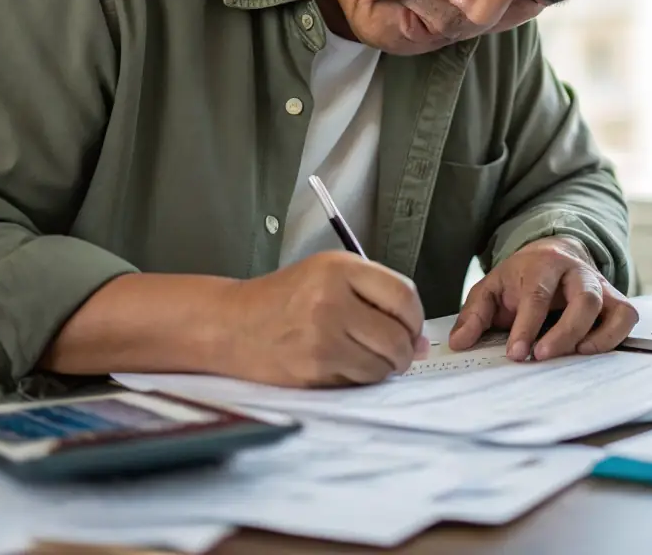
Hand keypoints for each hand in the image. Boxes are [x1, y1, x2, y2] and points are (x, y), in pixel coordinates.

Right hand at [216, 251, 427, 386]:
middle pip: (397, 336)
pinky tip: (348, 366)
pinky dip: (362, 379)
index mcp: (339, 269)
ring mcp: (321, 338)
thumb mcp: (328, 275)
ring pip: (381, 365)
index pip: (403, 296)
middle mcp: (331, 301)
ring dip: (386, 368)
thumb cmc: (284, 298)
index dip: (416, 319)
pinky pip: (358, 382)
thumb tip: (421, 340)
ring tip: (371, 359)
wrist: (230, 325)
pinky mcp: (313, 370)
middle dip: (406, 350)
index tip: (413, 328)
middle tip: (399, 352)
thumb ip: (377, 296)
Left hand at [448, 237, 637, 360]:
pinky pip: (626, 317)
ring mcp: (599, 286)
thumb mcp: (492, 287)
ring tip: (573, 356)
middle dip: (565, 332)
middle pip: (584, 298)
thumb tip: (460, 342)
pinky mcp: (615, 300)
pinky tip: (591, 351)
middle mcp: (576, 272)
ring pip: (611, 307)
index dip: (527, 326)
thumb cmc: (521, 277)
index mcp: (542, 265)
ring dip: (595, 337)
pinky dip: (614, 337)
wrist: (554, 254)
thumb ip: (474, 313)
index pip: (538, 294)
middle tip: (542, 356)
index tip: (517, 353)